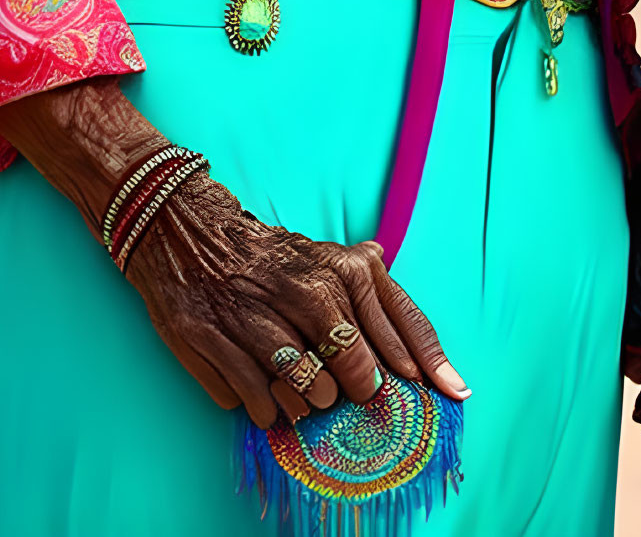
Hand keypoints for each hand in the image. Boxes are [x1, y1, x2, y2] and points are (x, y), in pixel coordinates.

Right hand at [124, 174, 469, 425]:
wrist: (189, 232)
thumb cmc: (273, 258)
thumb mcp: (330, 260)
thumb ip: (377, 294)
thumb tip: (423, 351)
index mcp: (342, 270)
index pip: (398, 327)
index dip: (427, 365)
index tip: (451, 394)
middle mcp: (303, 290)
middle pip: (354, 370)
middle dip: (356, 390)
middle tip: (346, 391)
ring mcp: (253, 316)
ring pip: (304, 391)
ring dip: (306, 404)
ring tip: (302, 394)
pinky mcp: (207, 337)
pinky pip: (250, 399)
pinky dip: (260, 407)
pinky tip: (263, 394)